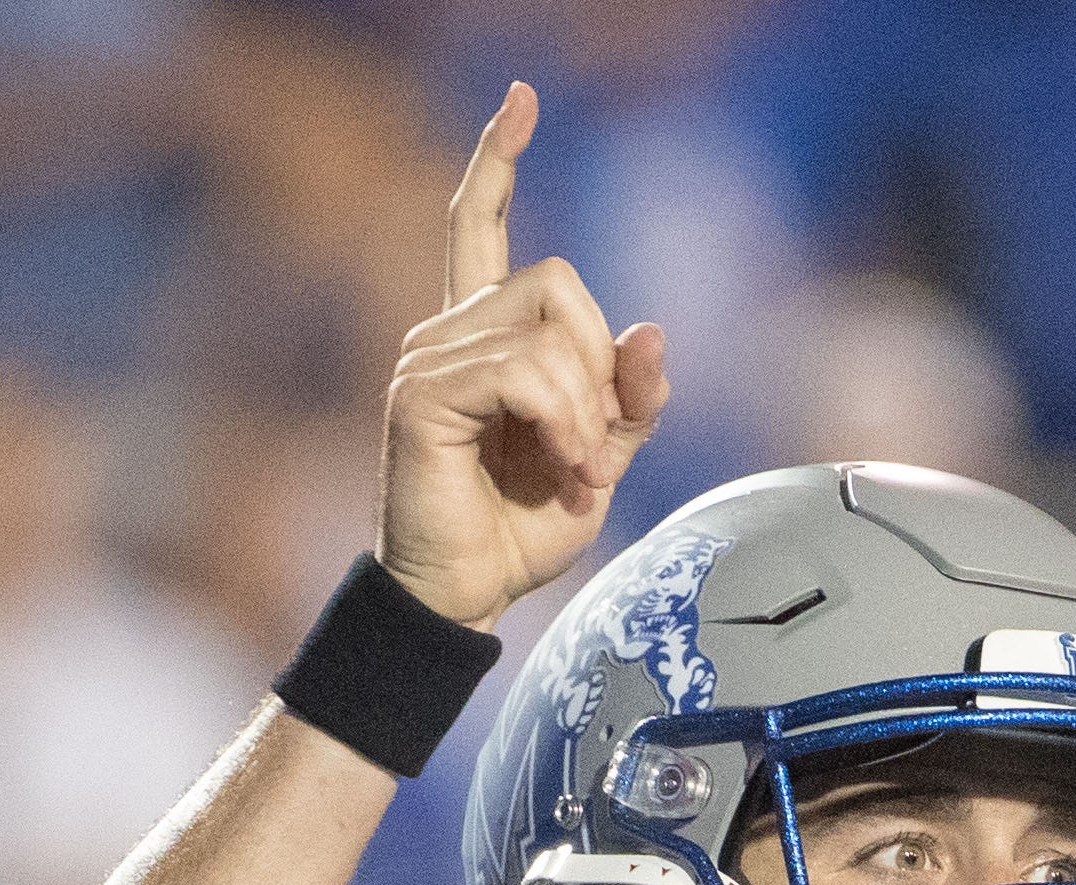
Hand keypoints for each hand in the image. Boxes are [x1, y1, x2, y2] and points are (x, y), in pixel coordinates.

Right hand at [376, 83, 669, 630]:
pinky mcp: (422, 396)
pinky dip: (564, 423)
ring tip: (579, 471)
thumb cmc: (522, 529)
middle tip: (599, 447)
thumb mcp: (602, 458)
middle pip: (557, 282)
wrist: (467, 594)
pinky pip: (523, 373)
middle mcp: (448, 333)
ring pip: (549, 333)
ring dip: (586, 412)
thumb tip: (653, 329)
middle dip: (600, 365)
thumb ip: (630, 399)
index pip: (481, 223)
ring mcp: (428, 360)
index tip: (521, 99)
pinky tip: (564, 468)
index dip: (499, 161)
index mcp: (485, 338)